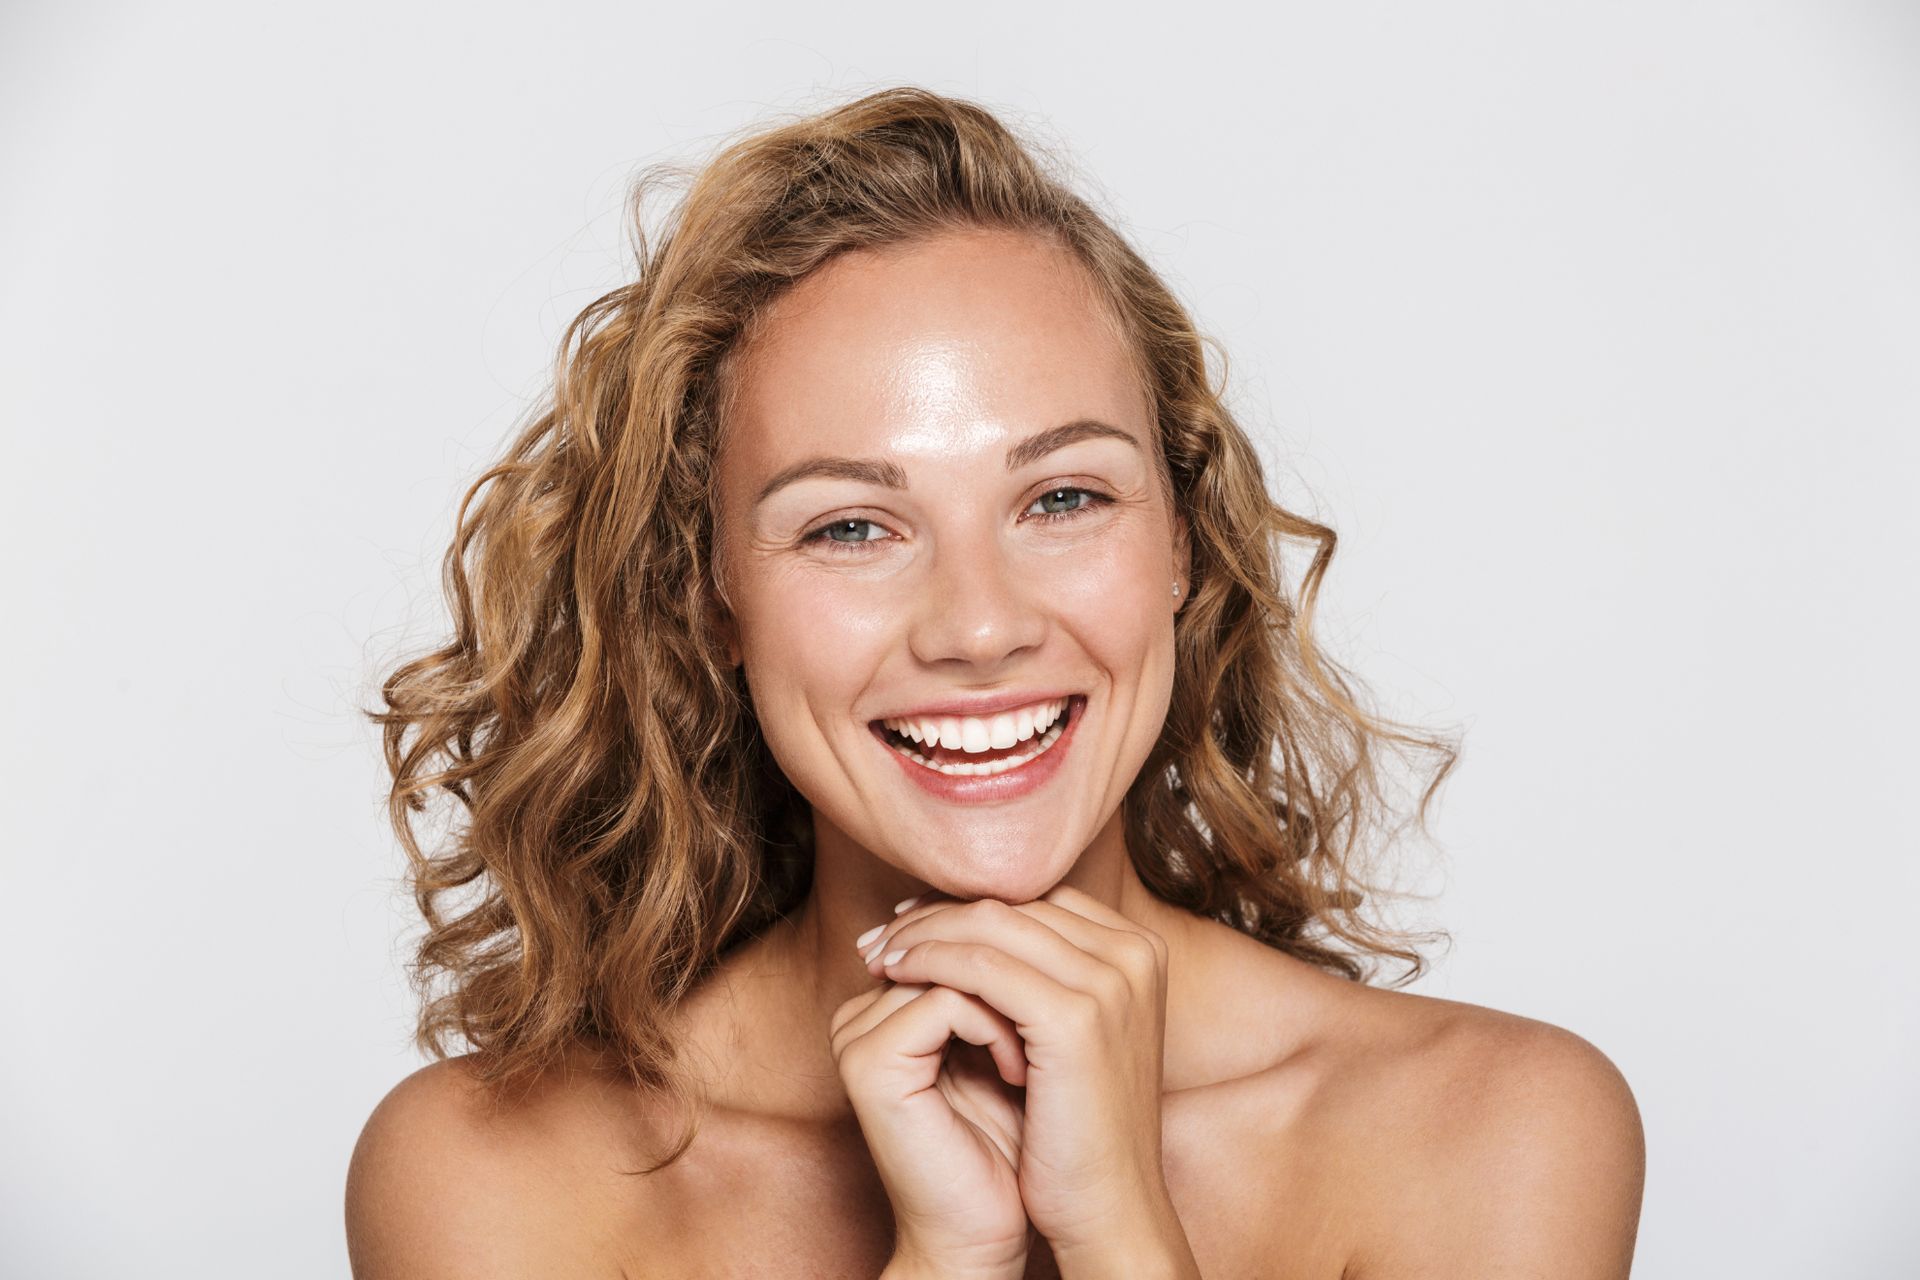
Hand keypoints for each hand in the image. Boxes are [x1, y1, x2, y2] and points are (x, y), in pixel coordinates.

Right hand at [828, 932, 1033, 1277]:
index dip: (1014, 945)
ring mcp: (858, 1032)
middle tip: (1061, 1010)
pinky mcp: (867, 1060)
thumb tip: (1053, 914)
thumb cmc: (1012, 1148)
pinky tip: (1020, 1068)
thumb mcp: (1019, 1050)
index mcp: (891, 1003)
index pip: (956, 929)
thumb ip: (1014, 986)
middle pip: (954, 937)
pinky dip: (995, 1028)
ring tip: (1044, 1046)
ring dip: (1012, 999)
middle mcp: (864, 1010)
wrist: (984, 1232)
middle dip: (1015, 967)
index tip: (1061, 988)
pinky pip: (944, 1003)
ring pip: (954, 963)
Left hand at [853, 885, 1178, 1259]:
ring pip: (992, 923)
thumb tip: (971, 926)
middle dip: (937, 913)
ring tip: (879, 955)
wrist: (1110, 1207)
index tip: (914, 921)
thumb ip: (1045, 975)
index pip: (1038, 898)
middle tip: (882, 933)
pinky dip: (930, 961)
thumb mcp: (1074, 1033)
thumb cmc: (1082, 1129)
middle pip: (1014, 902)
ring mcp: (1111, 982)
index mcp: (1141, 951)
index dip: (968, 905)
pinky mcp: (1076, 1017)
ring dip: (923, 932)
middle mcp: (1135, 954)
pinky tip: (895, 975)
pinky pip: (982, 965)